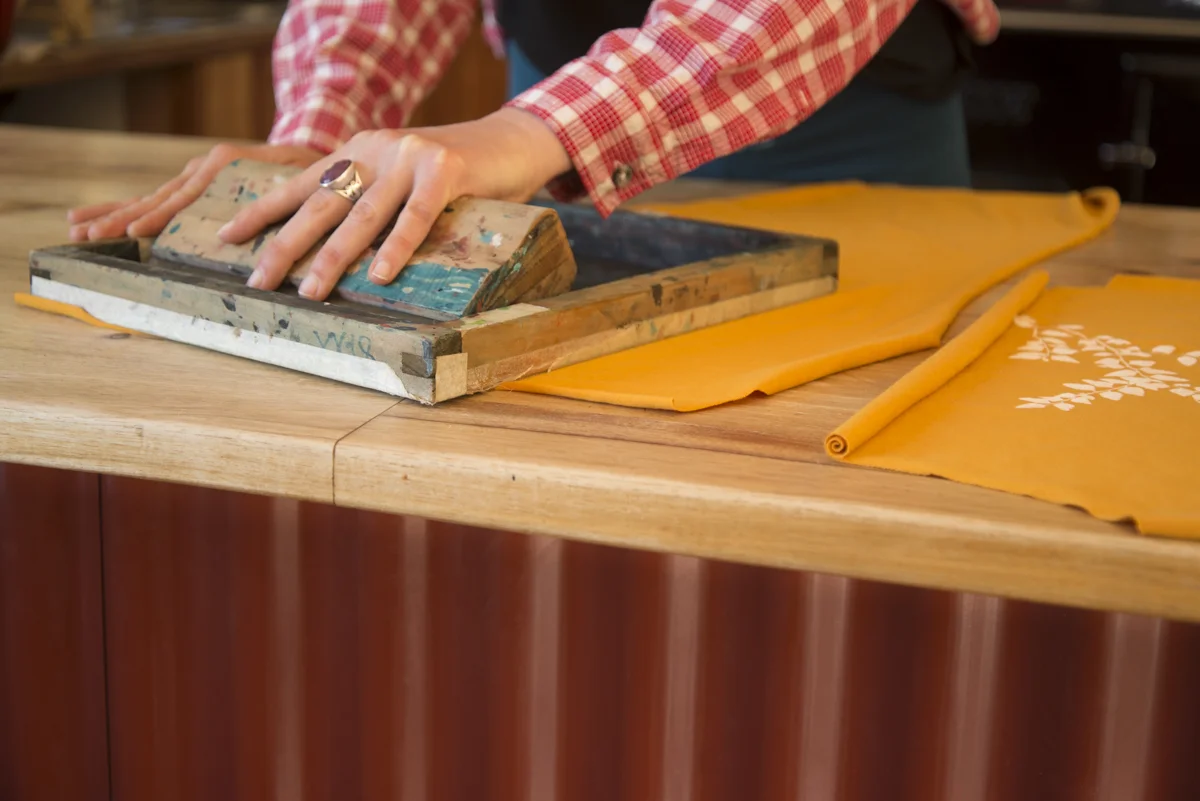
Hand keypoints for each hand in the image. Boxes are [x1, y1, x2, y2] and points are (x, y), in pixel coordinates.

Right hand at [65, 143, 322, 241]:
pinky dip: (125, 209)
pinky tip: (94, 220)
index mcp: (221, 165)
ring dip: (112, 214)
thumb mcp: (296, 176)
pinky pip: (155, 199)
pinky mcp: (191, 185)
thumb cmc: (305, 165)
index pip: (184, 196)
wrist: (305, 145)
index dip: (160, 215)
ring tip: (76, 228)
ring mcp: (193, 177)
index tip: (136, 231)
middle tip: (87, 235)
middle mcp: (201, 168)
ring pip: (148, 198)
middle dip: (120, 218)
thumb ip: (279, 193)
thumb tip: (268, 222)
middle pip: (156, 198)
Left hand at [217, 108, 572, 300]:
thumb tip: (338, 254)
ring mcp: (409, 157)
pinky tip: (381, 274)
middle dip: (285, 245)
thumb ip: (373, 202)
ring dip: (333, 257)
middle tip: (257, 281)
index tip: (225, 237)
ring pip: (362, 215)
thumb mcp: (403, 180)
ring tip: (310, 291)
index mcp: (357, 152)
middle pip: (320, 204)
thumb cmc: (458, 173)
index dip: (262, 211)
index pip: (300, 184)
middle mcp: (374, 150)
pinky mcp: (446, 169)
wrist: (514, 139)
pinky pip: (416, 215)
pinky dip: (397, 246)